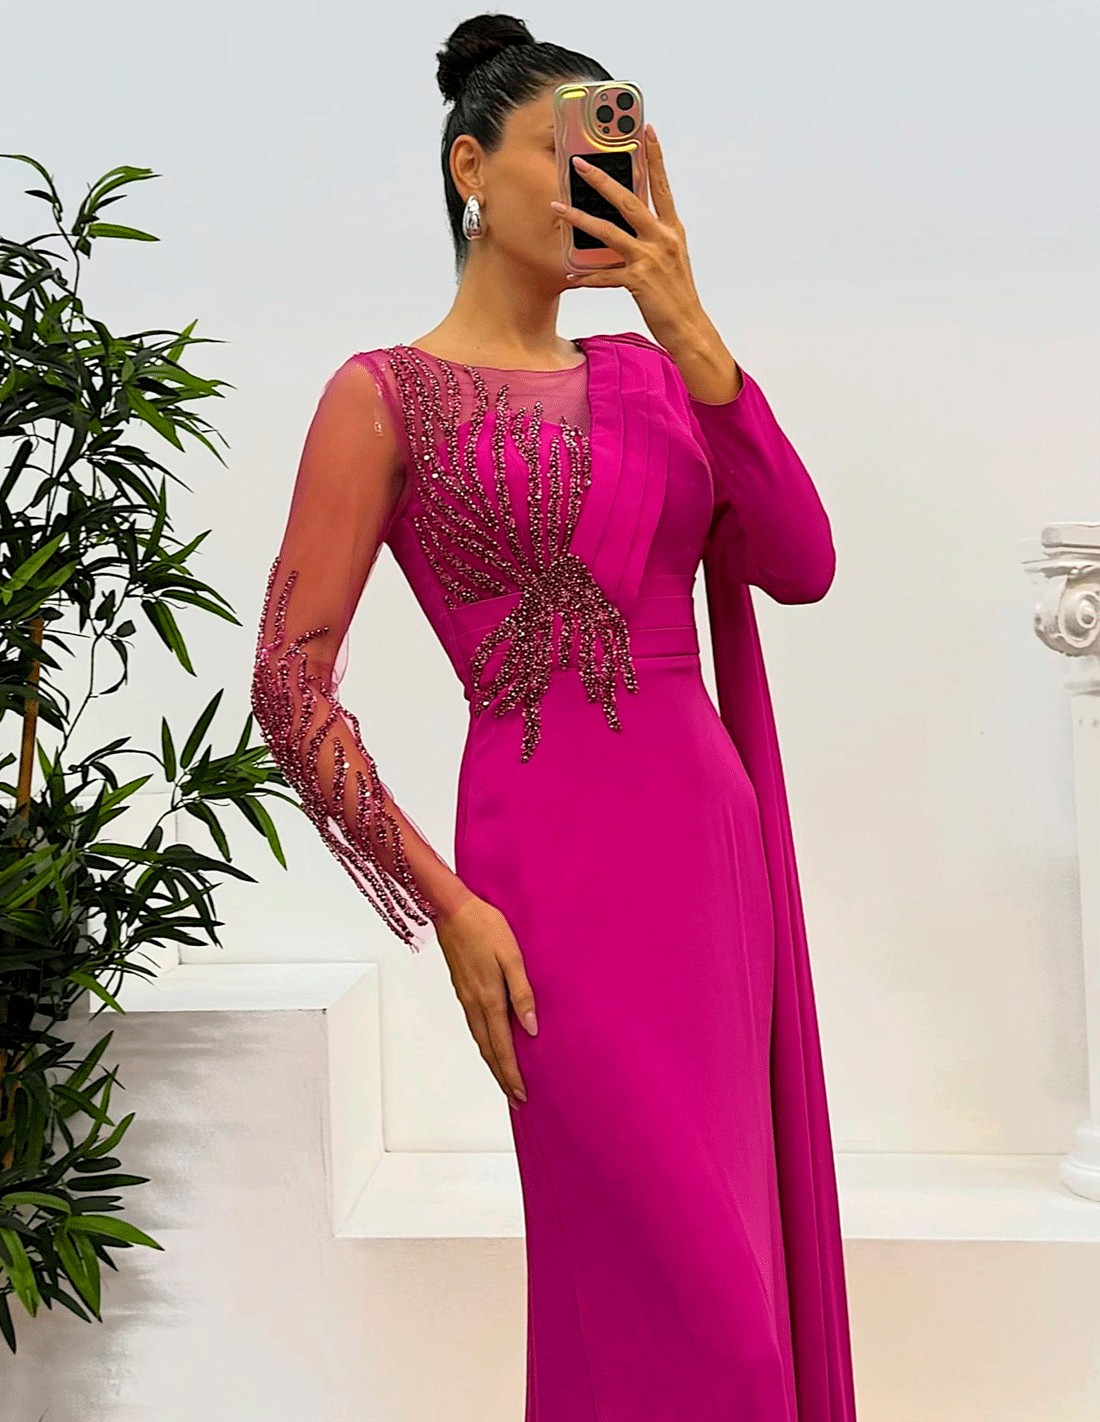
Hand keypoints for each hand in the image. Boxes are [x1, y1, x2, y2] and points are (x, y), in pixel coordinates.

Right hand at [434, 893, 537, 1107]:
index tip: (521, 1093)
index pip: (502, 1046)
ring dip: (492, 1062)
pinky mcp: (462, 989)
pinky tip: (490, 1042)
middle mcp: (474, 1003)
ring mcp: (465, 997)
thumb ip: (522, 992)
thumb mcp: (512, 956)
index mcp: (489, 998)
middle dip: (502, 1076)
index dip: (511, 1072)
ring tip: (504, 1078)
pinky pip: (474, 1025)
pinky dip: (484, 1042)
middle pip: (488, 1050)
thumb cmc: (486, 927)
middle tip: (515, 1097)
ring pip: (479, 1039)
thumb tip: (531, 1027)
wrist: (452, 910)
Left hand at [551, 124, 708, 357]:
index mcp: (672, 230)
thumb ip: (653, 238)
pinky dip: (587, 276)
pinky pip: (604, 275)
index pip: (662, 187)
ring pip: (608, 232)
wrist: (689, 327)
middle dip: (601, 179)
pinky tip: (572, 276)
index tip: (647, 131)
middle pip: (628, 200)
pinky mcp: (638, 281)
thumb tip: (627, 226)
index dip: (655, 158)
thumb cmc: (676, 295)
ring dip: (579, 219)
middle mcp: (662, 239)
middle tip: (579, 163)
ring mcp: (650, 259)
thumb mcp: (671, 259)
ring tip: (558, 207)